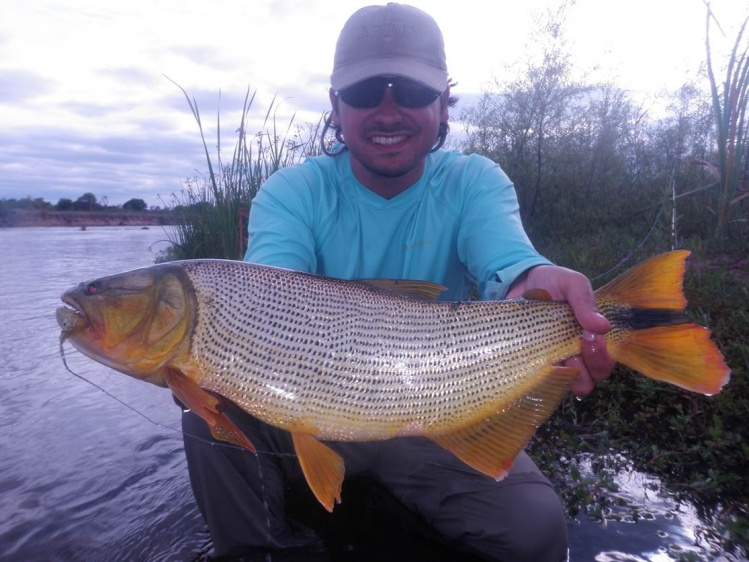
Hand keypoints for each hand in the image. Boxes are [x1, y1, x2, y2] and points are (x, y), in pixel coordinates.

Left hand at [506, 265, 614, 395]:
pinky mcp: (532, 360)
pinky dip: (543, 377)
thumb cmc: (551, 283)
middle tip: (576, 352)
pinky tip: (537, 367)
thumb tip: (604, 327)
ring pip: (567, 382)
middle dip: (588, 371)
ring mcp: (553, 358)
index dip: (602, 356)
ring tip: (557, 363)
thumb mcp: (571, 283)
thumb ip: (585, 301)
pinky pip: (541, 379)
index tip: (589, 338)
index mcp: (590, 336)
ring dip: (567, 378)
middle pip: (590, 377)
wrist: (519, 282)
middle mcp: (575, 352)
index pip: (605, 359)